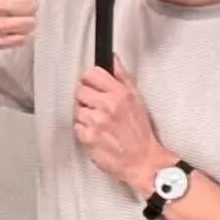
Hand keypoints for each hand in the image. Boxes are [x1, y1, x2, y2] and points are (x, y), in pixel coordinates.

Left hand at [74, 60, 174, 195]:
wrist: (142, 160)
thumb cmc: (140, 132)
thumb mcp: (136, 99)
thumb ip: (122, 77)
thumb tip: (113, 59)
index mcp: (120, 93)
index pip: (91, 74)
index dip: (89, 80)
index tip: (92, 86)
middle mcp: (108, 106)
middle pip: (80, 91)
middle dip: (86, 99)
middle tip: (95, 107)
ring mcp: (97, 122)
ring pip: (77, 110)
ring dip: (84, 116)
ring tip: (98, 123)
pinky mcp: (89, 138)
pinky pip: (77, 127)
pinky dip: (84, 131)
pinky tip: (96, 134)